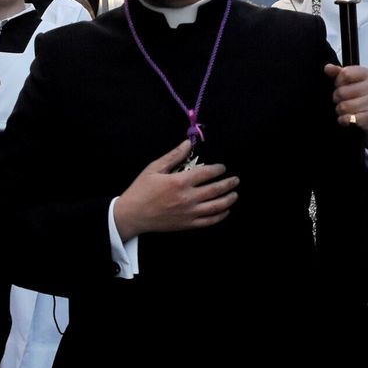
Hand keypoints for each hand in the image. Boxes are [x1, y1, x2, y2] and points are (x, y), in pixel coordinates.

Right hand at [113, 140, 235, 239]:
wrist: (132, 214)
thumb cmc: (141, 190)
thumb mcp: (154, 168)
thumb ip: (173, 156)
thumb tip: (188, 143)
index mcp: (180, 182)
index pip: (206, 173)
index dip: (217, 169)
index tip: (222, 168)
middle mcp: (187, 198)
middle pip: (215, 190)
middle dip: (228, 184)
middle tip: (236, 180)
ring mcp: (189, 213)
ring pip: (216, 206)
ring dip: (228, 200)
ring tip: (234, 194)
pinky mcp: (187, 224)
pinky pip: (209, 221)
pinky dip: (220, 216)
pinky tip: (225, 211)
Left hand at [325, 63, 367, 147]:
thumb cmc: (362, 98)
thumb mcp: (353, 81)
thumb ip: (339, 72)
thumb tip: (328, 68)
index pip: (345, 74)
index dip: (338, 81)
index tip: (342, 86)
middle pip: (341, 91)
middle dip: (338, 98)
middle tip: (345, 100)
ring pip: (343, 106)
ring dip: (340, 110)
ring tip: (348, 110)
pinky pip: (347, 118)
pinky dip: (344, 120)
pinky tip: (349, 118)